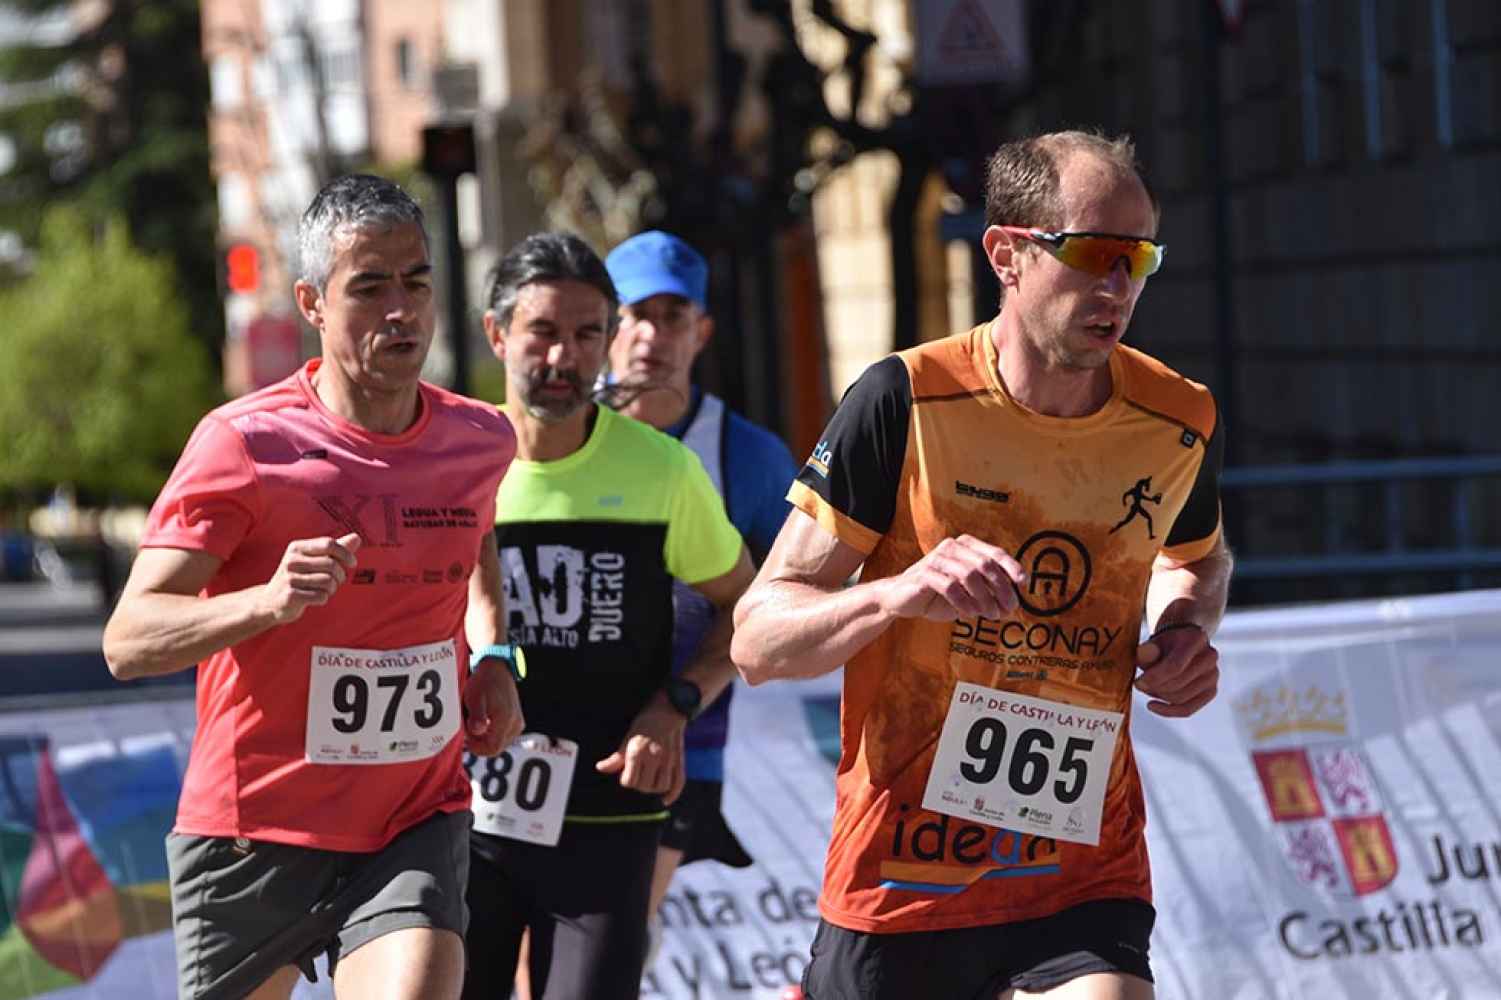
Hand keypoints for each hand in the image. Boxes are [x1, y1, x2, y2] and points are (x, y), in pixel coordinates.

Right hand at [258, 532, 361, 623]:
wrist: (270, 601)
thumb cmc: (298, 578)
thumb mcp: (313, 560)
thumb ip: (335, 550)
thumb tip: (357, 537)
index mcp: (296, 548)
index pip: (329, 544)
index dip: (346, 554)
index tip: (352, 564)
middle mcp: (291, 561)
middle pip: (331, 565)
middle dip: (340, 576)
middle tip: (336, 582)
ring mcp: (289, 578)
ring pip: (328, 582)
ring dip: (332, 589)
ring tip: (324, 590)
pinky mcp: (290, 596)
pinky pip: (321, 596)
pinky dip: (323, 599)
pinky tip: (314, 598)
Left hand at [463, 660, 523, 755]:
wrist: (497, 669)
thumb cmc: (484, 683)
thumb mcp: (474, 698)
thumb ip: (476, 717)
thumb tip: (477, 732)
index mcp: (505, 720)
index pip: (492, 749)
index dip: (476, 748)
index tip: (466, 738)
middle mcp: (515, 724)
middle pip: (496, 748)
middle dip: (480, 743)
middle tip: (469, 728)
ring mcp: (518, 723)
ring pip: (499, 743)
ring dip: (485, 738)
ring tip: (476, 722)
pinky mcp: (517, 721)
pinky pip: (503, 736)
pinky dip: (492, 733)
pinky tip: (484, 721)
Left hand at [595, 694, 686, 804]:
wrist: (668, 710)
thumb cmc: (645, 723)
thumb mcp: (627, 738)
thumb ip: (616, 757)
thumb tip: (600, 768)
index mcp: (637, 752)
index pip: (629, 781)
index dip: (626, 780)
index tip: (626, 774)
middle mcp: (654, 757)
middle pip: (645, 786)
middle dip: (639, 785)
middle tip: (638, 776)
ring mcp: (668, 760)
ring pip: (661, 786)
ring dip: (654, 788)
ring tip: (649, 781)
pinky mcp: (679, 760)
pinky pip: (679, 782)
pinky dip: (673, 794)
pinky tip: (665, 800)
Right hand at [878, 535, 1026, 621]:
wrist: (901, 599)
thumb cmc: (937, 595)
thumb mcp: (967, 593)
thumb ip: (987, 592)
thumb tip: (1012, 602)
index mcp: (965, 546)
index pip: (995, 553)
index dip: (1012, 568)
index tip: (1023, 585)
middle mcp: (952, 547)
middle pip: (985, 564)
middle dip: (1001, 589)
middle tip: (1008, 609)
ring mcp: (937, 558)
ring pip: (969, 575)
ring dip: (984, 598)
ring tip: (990, 615)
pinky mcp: (924, 574)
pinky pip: (950, 587)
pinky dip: (964, 602)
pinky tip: (969, 615)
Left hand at [1134, 624, 1218, 717]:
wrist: (1180, 645)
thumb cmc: (1163, 644)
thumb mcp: (1153, 642)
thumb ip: (1147, 650)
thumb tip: (1141, 655)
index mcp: (1196, 639)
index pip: (1175, 666)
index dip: (1154, 678)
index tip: (1137, 682)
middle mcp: (1210, 657)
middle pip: (1178, 684)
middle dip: (1155, 688)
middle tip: (1139, 685)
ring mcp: (1213, 675)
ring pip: (1181, 698)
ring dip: (1159, 697)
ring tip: (1147, 689)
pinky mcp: (1211, 691)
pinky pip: (1188, 709)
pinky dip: (1168, 711)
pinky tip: (1152, 706)